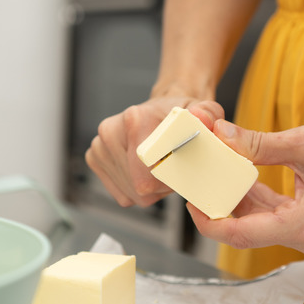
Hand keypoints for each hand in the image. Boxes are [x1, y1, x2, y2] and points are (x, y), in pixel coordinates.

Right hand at [85, 98, 224, 206]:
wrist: (160, 109)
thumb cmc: (181, 116)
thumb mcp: (204, 111)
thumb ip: (208, 115)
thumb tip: (202, 119)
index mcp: (134, 120)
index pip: (147, 174)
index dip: (167, 181)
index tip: (178, 169)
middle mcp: (110, 131)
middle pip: (137, 186)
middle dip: (160, 186)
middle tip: (171, 168)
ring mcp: (99, 146)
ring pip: (129, 193)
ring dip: (149, 189)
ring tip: (159, 167)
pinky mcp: (95, 158)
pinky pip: (121, 193)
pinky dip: (136, 189)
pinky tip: (144, 172)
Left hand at [188, 114, 303, 258]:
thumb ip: (257, 144)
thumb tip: (221, 136)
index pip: (243, 236)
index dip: (210, 224)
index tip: (192, 205)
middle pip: (250, 233)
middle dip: (222, 209)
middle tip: (198, 186)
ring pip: (263, 226)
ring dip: (240, 204)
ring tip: (217, 177)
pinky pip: (278, 220)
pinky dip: (260, 203)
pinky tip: (243, 181)